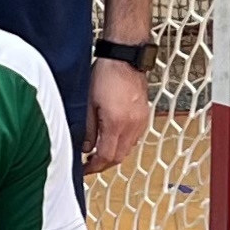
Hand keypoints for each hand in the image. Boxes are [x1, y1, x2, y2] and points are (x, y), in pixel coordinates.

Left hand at [84, 57, 152, 175]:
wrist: (125, 59)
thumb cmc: (105, 76)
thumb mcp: (88, 103)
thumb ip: (87, 129)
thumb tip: (85, 148)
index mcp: (116, 123)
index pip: (107, 156)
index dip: (94, 167)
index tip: (85, 169)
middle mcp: (132, 126)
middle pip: (119, 157)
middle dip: (104, 164)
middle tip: (90, 164)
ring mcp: (141, 121)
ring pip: (128, 149)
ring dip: (114, 154)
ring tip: (98, 152)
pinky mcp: (144, 116)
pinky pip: (134, 138)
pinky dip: (122, 143)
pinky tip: (112, 139)